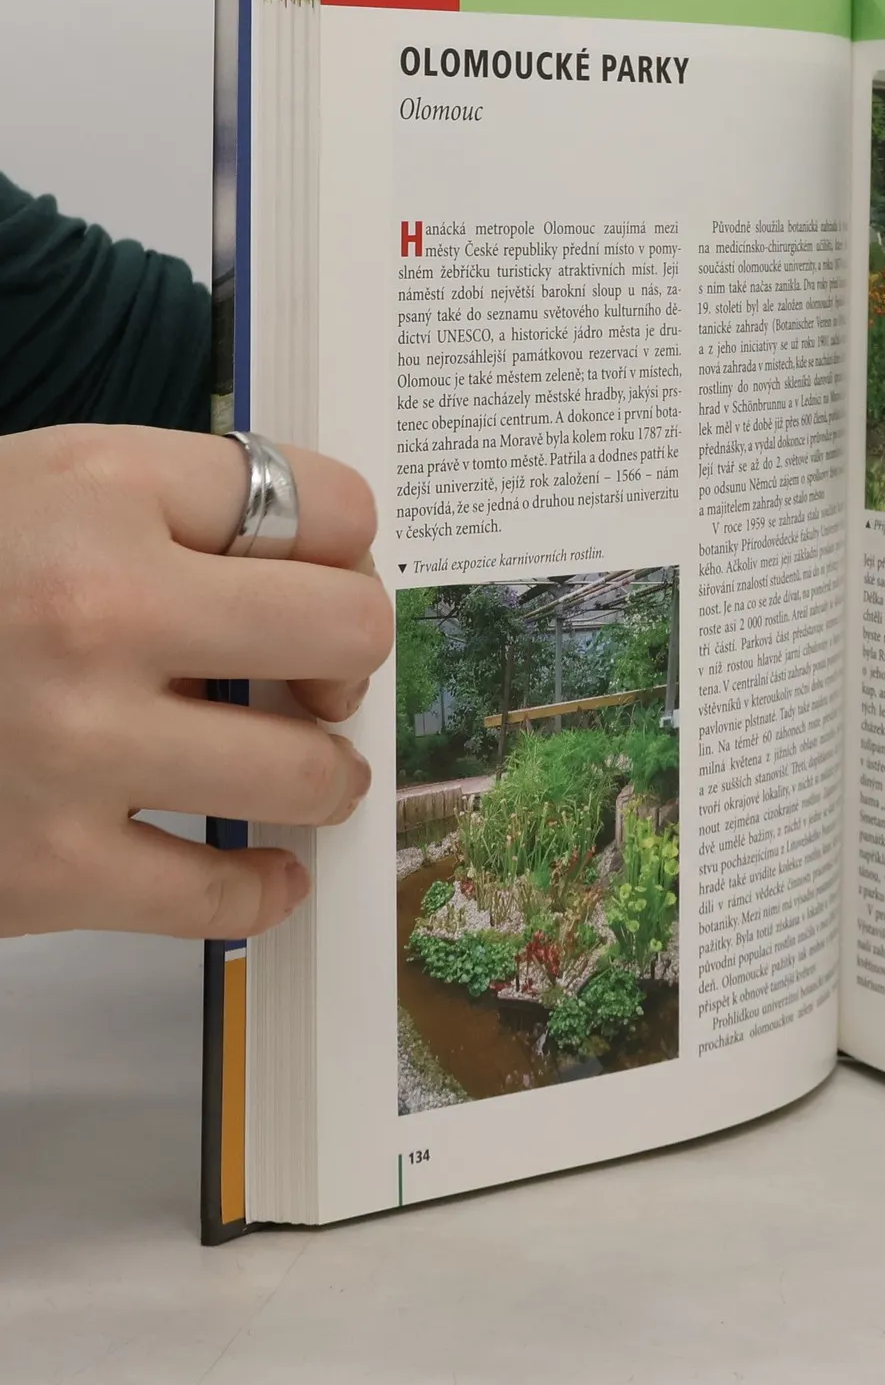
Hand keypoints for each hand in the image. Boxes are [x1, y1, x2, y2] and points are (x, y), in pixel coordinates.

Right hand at [0, 425, 391, 938]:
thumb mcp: (36, 489)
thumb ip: (171, 513)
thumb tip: (324, 570)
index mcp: (95, 492)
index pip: (329, 506)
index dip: (345, 547)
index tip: (326, 575)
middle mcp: (91, 608)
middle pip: (348, 632)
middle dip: (347, 659)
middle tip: (315, 677)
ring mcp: (69, 745)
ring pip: (310, 770)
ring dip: (321, 774)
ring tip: (295, 768)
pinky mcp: (41, 869)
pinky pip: (224, 894)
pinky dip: (263, 885)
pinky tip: (261, 865)